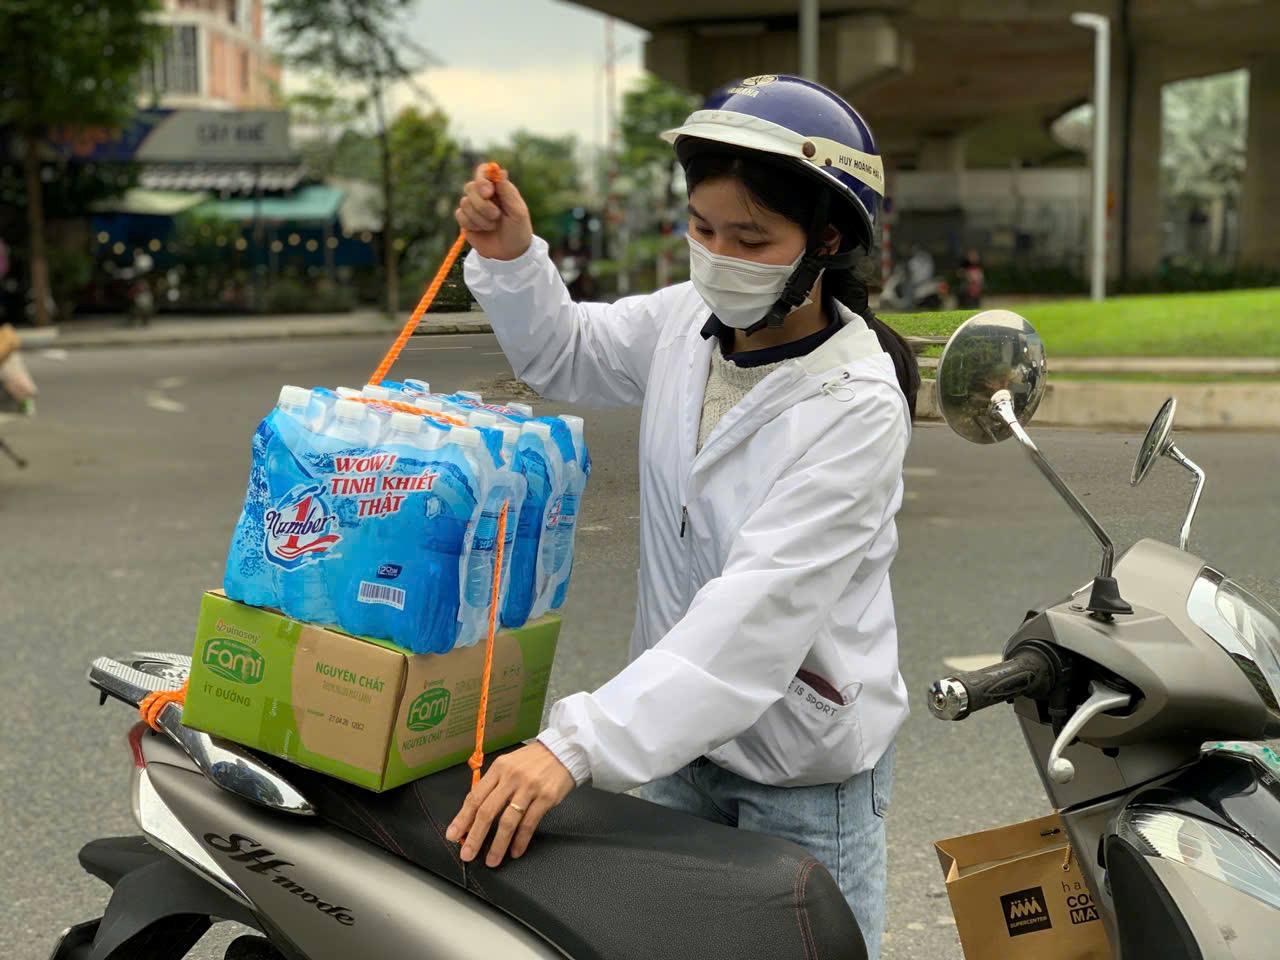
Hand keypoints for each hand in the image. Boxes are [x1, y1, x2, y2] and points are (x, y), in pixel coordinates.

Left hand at [446, 742, 575, 866]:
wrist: (564, 751)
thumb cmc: (533, 761)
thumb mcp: (509, 765)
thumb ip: (493, 785)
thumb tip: (474, 813)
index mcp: (498, 768)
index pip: (475, 797)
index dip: (462, 818)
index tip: (453, 835)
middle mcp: (511, 777)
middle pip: (487, 811)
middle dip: (475, 836)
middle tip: (467, 854)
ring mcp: (529, 788)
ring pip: (508, 821)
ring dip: (497, 844)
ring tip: (491, 860)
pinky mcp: (546, 798)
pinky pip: (529, 823)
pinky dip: (520, 840)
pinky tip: (515, 851)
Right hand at [455, 163, 532, 261]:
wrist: (510, 254)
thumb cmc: (518, 230)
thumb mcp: (518, 212)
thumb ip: (507, 192)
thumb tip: (500, 171)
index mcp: (498, 188)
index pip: (483, 171)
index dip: (482, 179)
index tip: (488, 192)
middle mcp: (484, 194)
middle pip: (470, 187)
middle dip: (482, 204)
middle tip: (496, 216)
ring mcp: (473, 206)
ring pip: (464, 202)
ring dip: (480, 217)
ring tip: (493, 226)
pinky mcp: (465, 220)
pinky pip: (460, 215)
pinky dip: (472, 224)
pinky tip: (483, 230)